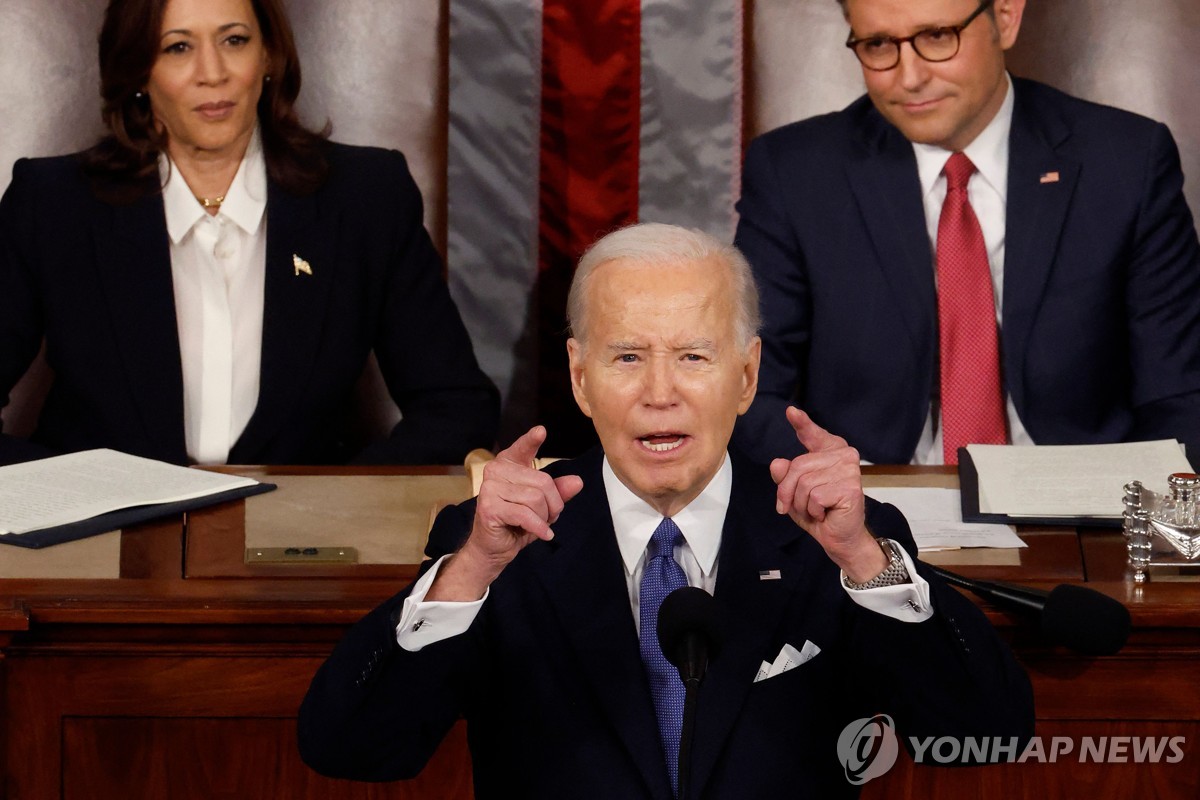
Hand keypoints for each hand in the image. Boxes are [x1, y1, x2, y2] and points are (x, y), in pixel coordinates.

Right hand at [428, 426, 583, 600]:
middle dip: (553, 504)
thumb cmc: (515, 524)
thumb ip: (558, 492)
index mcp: (508, 465)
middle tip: (547, 517)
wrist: (493, 549)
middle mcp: (496, 472)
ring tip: (538, 525)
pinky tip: (543, 534)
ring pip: (536, 499)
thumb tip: (577, 482)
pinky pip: (526, 514)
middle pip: (542, 481)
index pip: (522, 448)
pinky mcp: (489, 508)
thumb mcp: (542, 506)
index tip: (541, 432)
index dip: (531, 440)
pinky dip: (539, 527)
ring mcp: (490, 488)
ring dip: (544, 518)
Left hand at [768, 407, 886, 582]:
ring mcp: (848, 470)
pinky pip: (814, 497)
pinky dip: (813, 510)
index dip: (802, 423)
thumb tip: (778, 463)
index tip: (791, 412)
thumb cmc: (818, 512)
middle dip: (788, 492)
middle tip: (793, 506)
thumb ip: (785, 476)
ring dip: (801, 504)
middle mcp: (843, 456)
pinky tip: (826, 513)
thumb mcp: (794, 492)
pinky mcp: (850, 487)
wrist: (838, 537)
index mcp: (830, 452)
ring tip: (815, 510)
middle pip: (797, 466)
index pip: (813, 434)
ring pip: (804, 483)